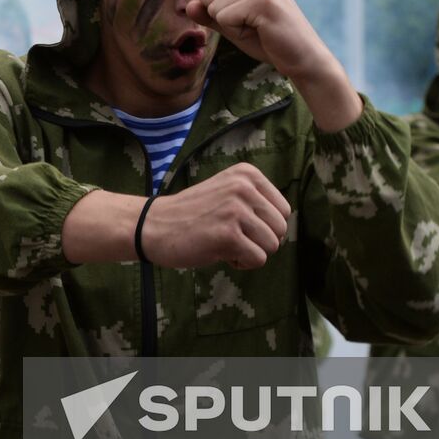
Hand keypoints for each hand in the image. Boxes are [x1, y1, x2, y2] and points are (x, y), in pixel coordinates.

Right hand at [141, 164, 290, 269]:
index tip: (240, 225)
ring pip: (272, 246)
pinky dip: (242, 264)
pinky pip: (258, 259)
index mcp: (247, 174)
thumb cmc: (191, 214)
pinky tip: (220, 254)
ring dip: (251, 253)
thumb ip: (255, 201)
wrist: (153, 226)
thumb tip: (284, 227)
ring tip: (225, 244)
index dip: (266, 225)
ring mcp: (236, 210)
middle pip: (281, 229)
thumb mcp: (226, 192)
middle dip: (261, 241)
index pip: (284, 210)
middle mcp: (244, 187)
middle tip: (233, 238)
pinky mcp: (229, 235)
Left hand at [187, 0, 332, 81]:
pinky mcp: (264, 0)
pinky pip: (225, 18)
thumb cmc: (267, 40)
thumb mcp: (232, 25)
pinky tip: (262, 31)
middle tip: (253, 26)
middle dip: (224, 19)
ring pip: (214, 7)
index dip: (221, 14)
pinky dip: (239, 31)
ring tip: (259, 28)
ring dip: (233, 26)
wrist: (301, 58)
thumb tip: (188, 5)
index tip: (248, 20)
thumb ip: (209, 13)